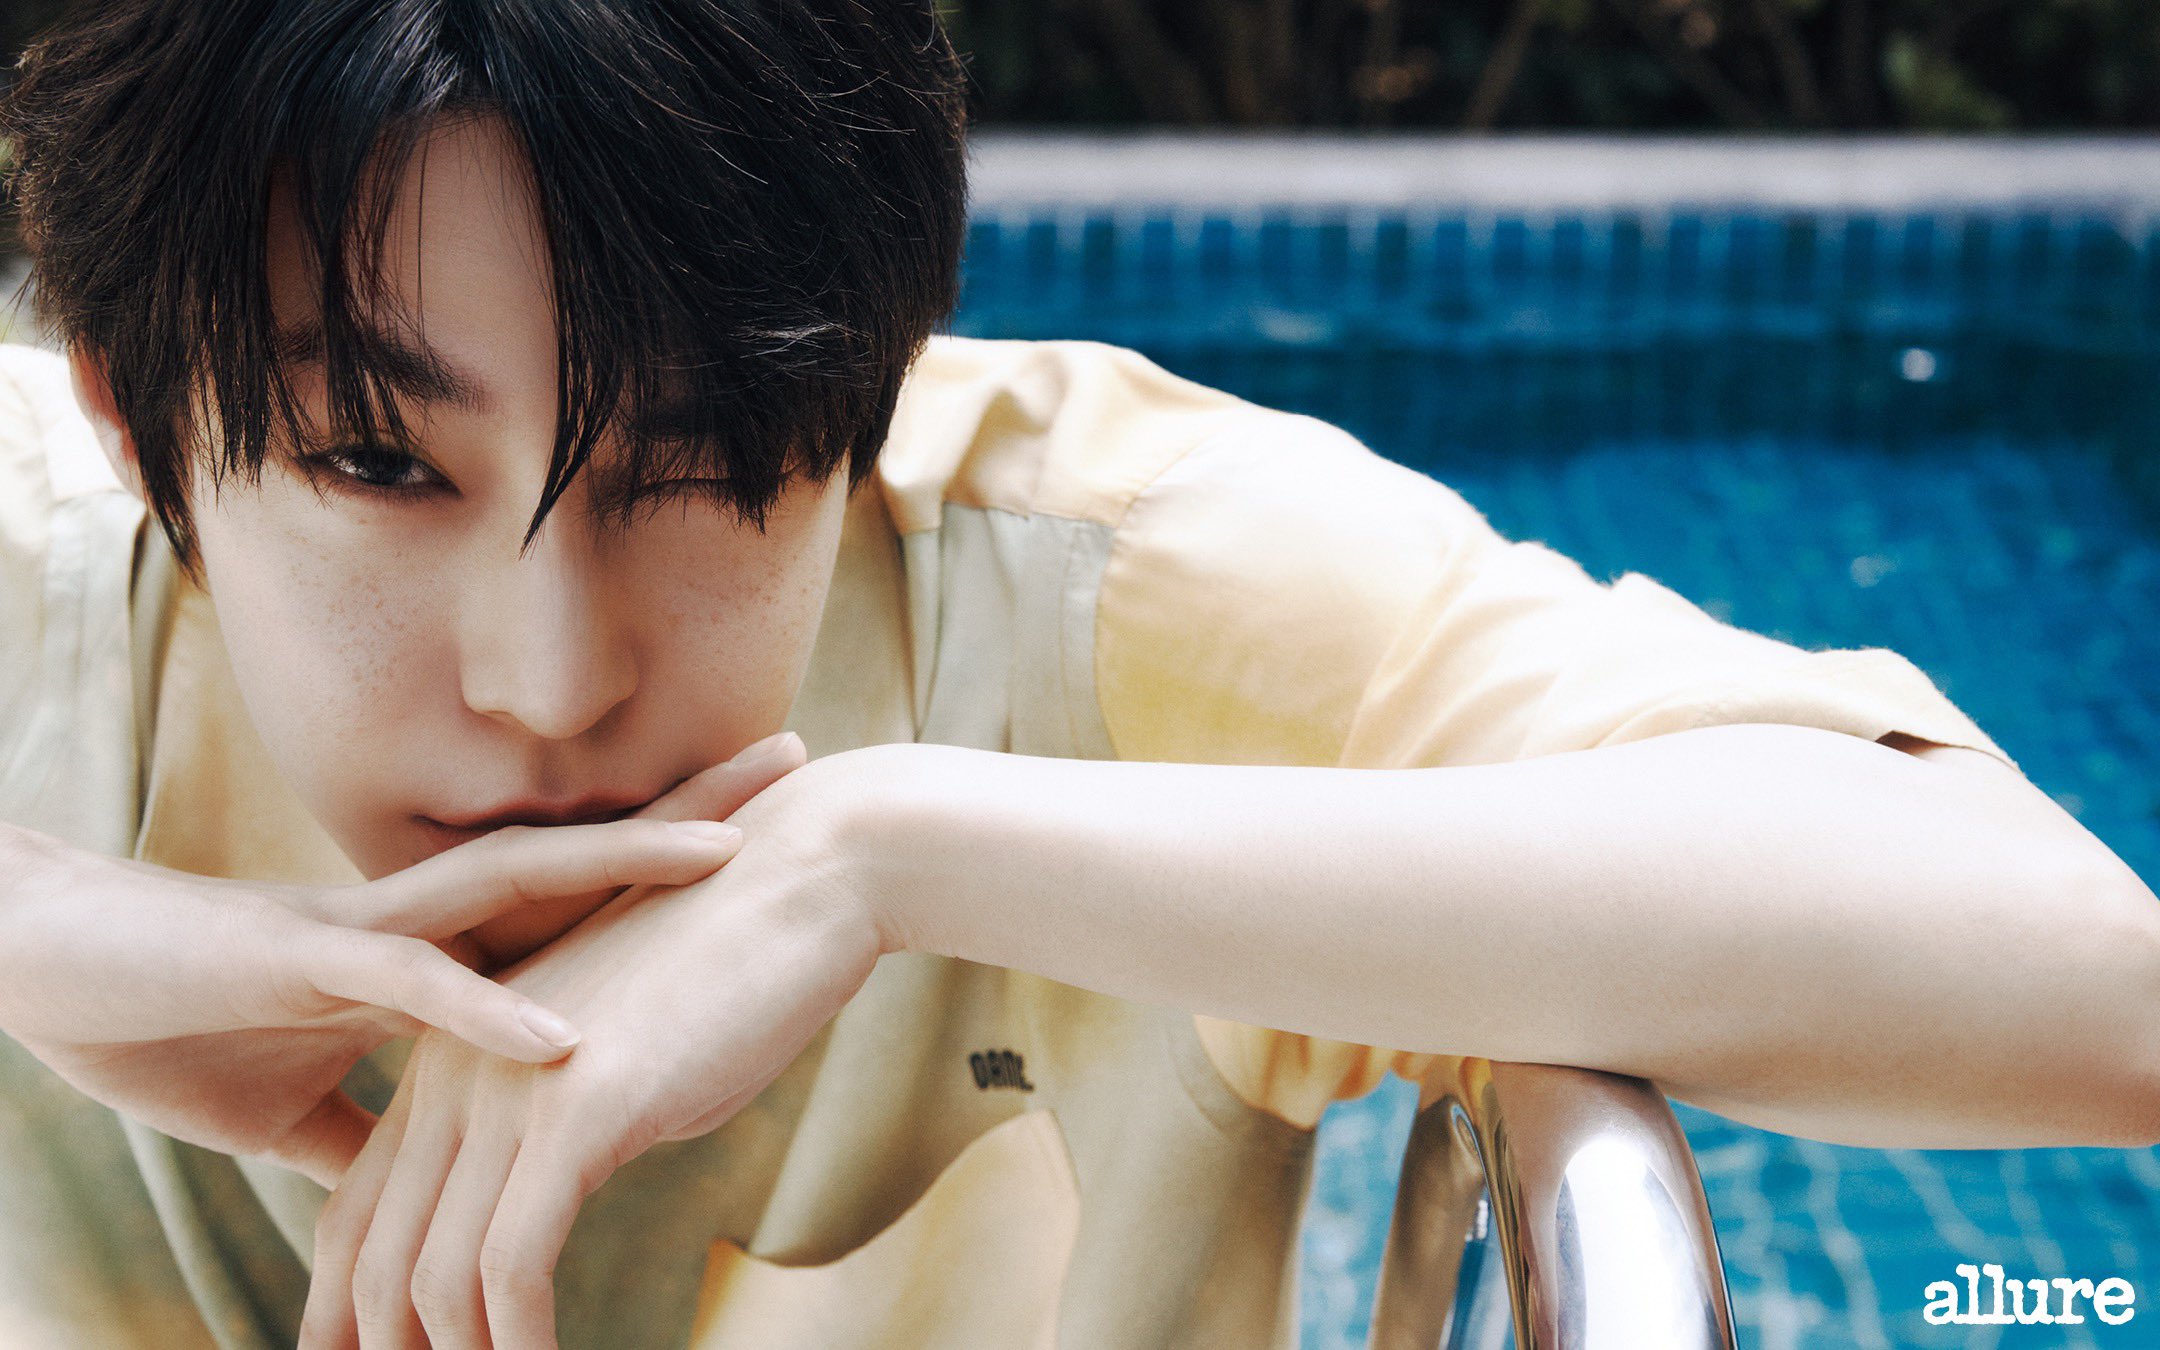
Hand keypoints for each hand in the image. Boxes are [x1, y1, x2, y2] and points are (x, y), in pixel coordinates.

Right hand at [0, 815, 747, 1188]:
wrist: (33, 974)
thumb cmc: (162, 1022)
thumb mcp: (291, 1105)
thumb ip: (375, 1126)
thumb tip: (441, 1178)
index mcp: (431, 944)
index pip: (575, 894)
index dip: (668, 863)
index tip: (770, 838)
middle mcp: (415, 919)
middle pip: (578, 854)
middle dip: (688, 811)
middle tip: (797, 764)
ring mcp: (361, 932)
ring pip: (512, 882)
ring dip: (620, 867)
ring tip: (728, 854)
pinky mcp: (291, 967)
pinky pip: (405, 989)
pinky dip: (483, 1015)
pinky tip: (561, 1038)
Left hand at [298, 743, 889, 1349]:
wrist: (804, 873)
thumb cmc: (736, 965)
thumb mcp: (624, 1058)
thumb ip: (571, 1127)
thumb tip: (565, 1197)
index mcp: (452, 1058)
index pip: (359, 1218)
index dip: (350, 1314)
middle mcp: (453, 1073)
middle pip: (370, 1260)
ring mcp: (506, 1087)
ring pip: (432, 1278)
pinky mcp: (575, 1108)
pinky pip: (514, 1266)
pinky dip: (523, 1347)